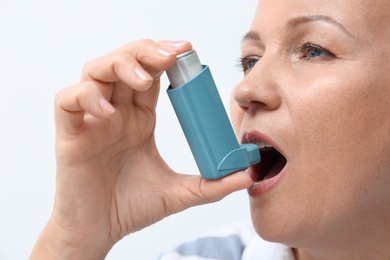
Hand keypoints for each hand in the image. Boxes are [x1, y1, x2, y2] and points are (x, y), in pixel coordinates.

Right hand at [30, 40, 251, 258]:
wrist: (100, 231)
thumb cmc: (132, 208)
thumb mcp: (179, 193)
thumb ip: (212, 185)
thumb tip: (247, 175)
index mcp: (139, 118)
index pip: (151, 74)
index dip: (165, 58)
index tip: (187, 54)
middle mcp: (116, 112)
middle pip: (125, 62)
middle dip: (146, 51)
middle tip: (170, 57)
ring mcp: (91, 120)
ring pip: (95, 70)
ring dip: (120, 65)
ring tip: (142, 79)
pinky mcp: (69, 133)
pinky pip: (68, 100)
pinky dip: (86, 96)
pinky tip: (108, 112)